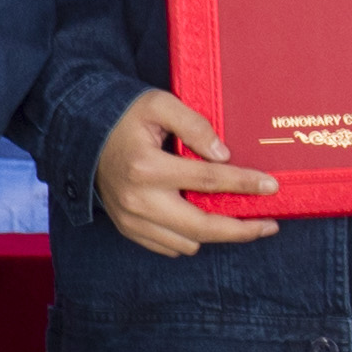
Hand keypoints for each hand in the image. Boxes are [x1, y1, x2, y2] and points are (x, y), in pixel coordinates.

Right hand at [97, 88, 279, 256]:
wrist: (80, 133)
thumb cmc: (123, 115)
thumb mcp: (159, 104)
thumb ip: (195, 126)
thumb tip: (224, 156)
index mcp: (147, 167)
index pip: (208, 180)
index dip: (244, 184)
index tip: (271, 186)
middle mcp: (139, 200)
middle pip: (202, 227)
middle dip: (241, 230)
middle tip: (268, 226)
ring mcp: (131, 219)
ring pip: (188, 243)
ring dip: (213, 233)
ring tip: (233, 218)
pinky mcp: (128, 228)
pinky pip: (168, 247)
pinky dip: (189, 238)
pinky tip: (201, 220)